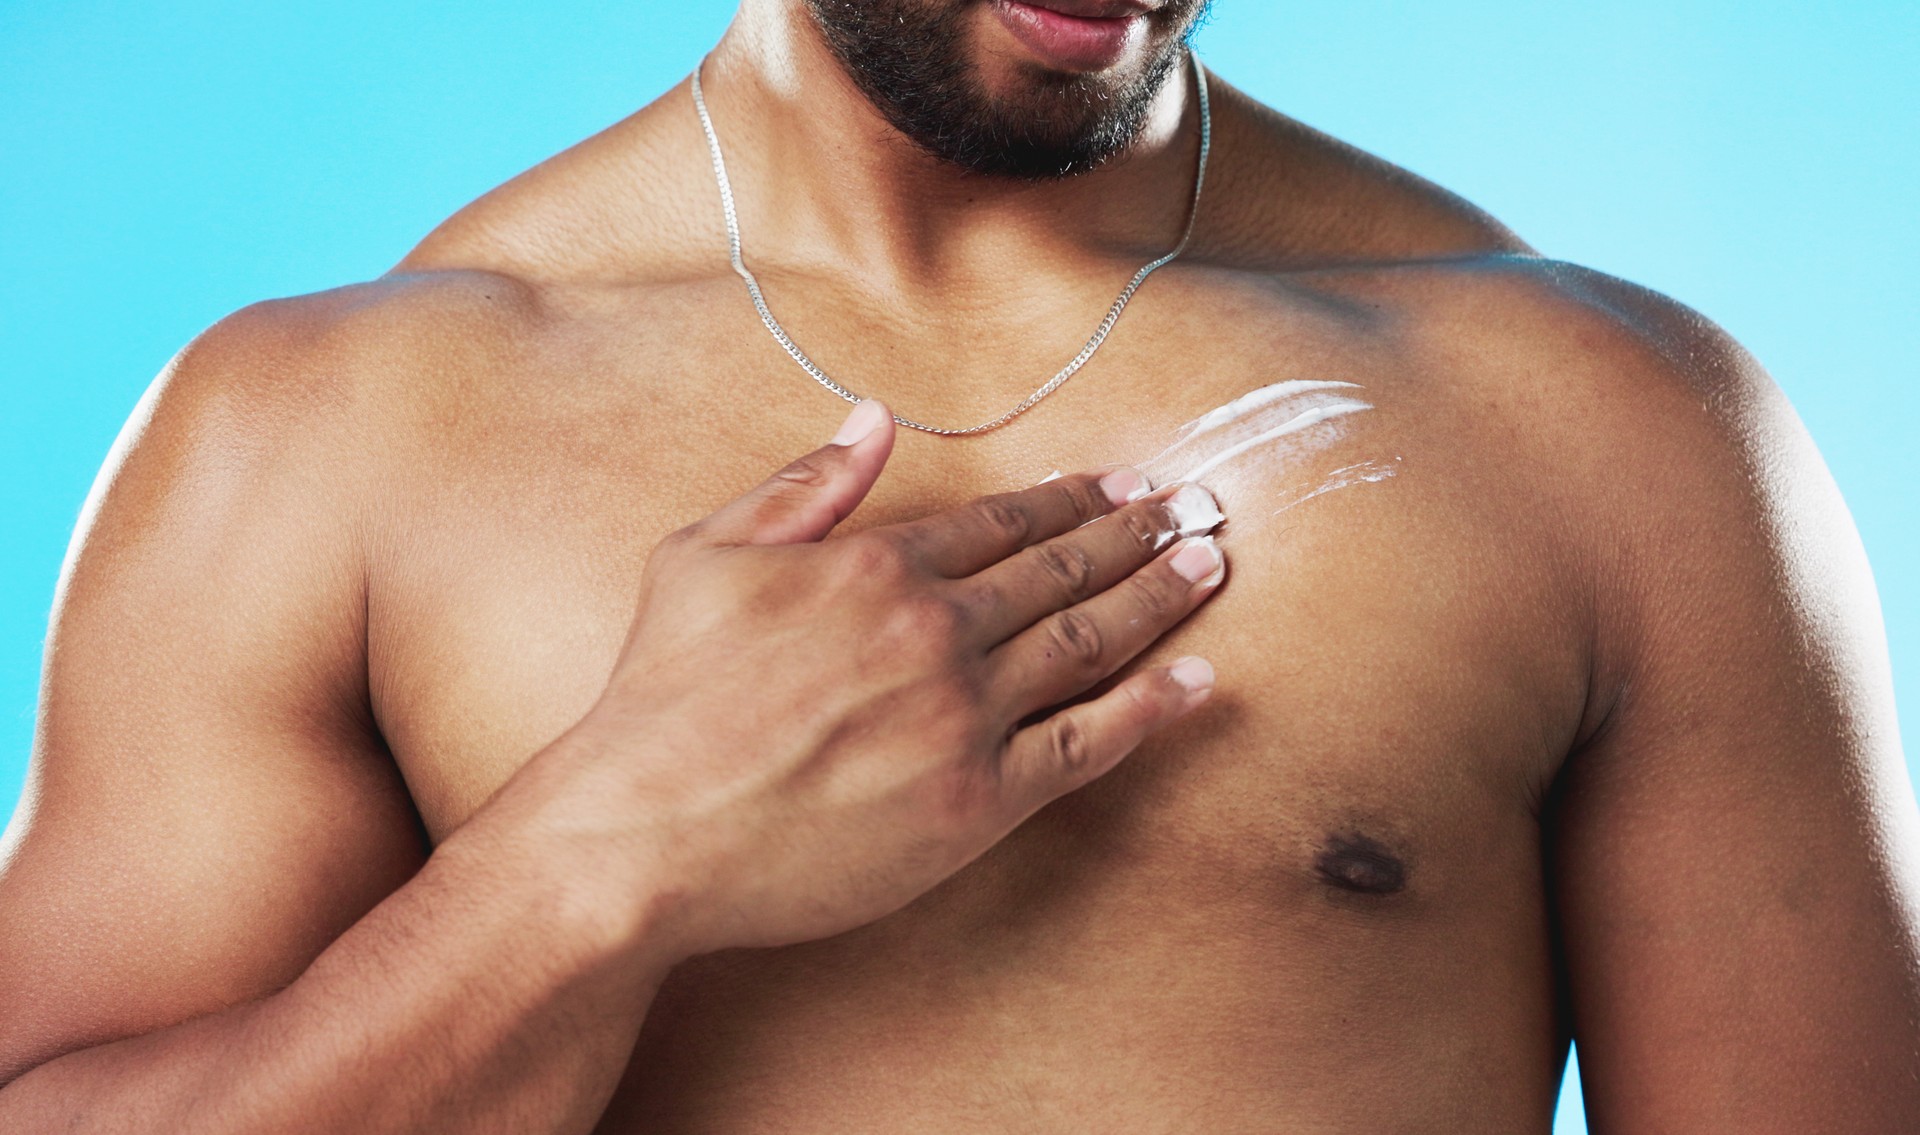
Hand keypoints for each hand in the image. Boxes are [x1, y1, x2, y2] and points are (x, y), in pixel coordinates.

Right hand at [565, 399, 1225, 957]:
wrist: (642, 833)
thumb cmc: (659, 696)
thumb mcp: (703, 555)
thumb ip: (801, 486)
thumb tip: (873, 419)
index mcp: (876, 566)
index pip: (1002, 522)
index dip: (1072, 499)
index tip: (1123, 484)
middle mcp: (935, 630)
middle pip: (1062, 570)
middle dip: (1139, 534)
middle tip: (1199, 508)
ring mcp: (964, 717)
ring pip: (1088, 643)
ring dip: (1158, 597)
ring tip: (1211, 565)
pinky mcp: (977, 804)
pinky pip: (1086, 746)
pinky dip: (1150, 710)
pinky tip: (1197, 682)